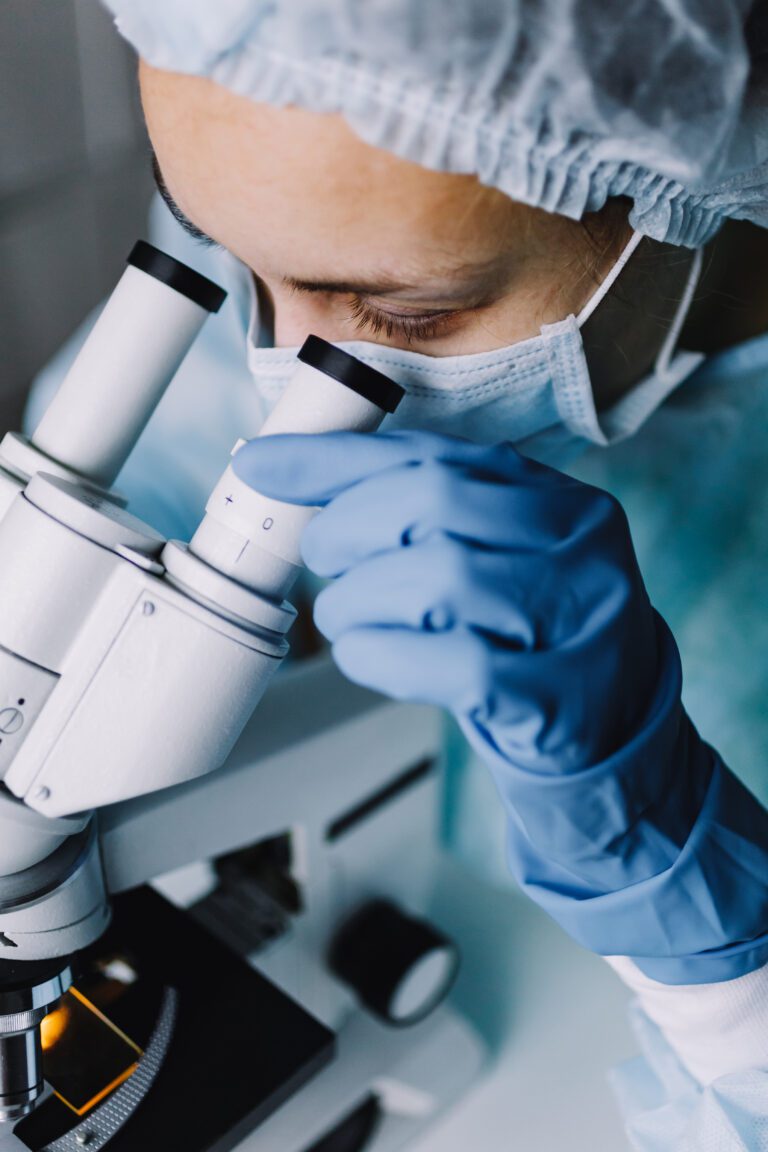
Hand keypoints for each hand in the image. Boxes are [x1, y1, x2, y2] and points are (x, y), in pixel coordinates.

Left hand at [233, 430, 767, 982]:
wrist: (616, 744)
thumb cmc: (534, 646)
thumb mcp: (498, 562)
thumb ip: (422, 516)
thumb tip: (293, 477)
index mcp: (561, 501)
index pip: (436, 454)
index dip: (337, 459)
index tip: (262, 465)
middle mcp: (581, 548)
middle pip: (434, 501)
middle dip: (347, 527)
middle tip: (321, 560)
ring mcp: (579, 621)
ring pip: (438, 577)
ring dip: (358, 599)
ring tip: (347, 619)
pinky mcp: (561, 696)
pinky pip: (451, 662)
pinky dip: (382, 655)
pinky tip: (369, 656)